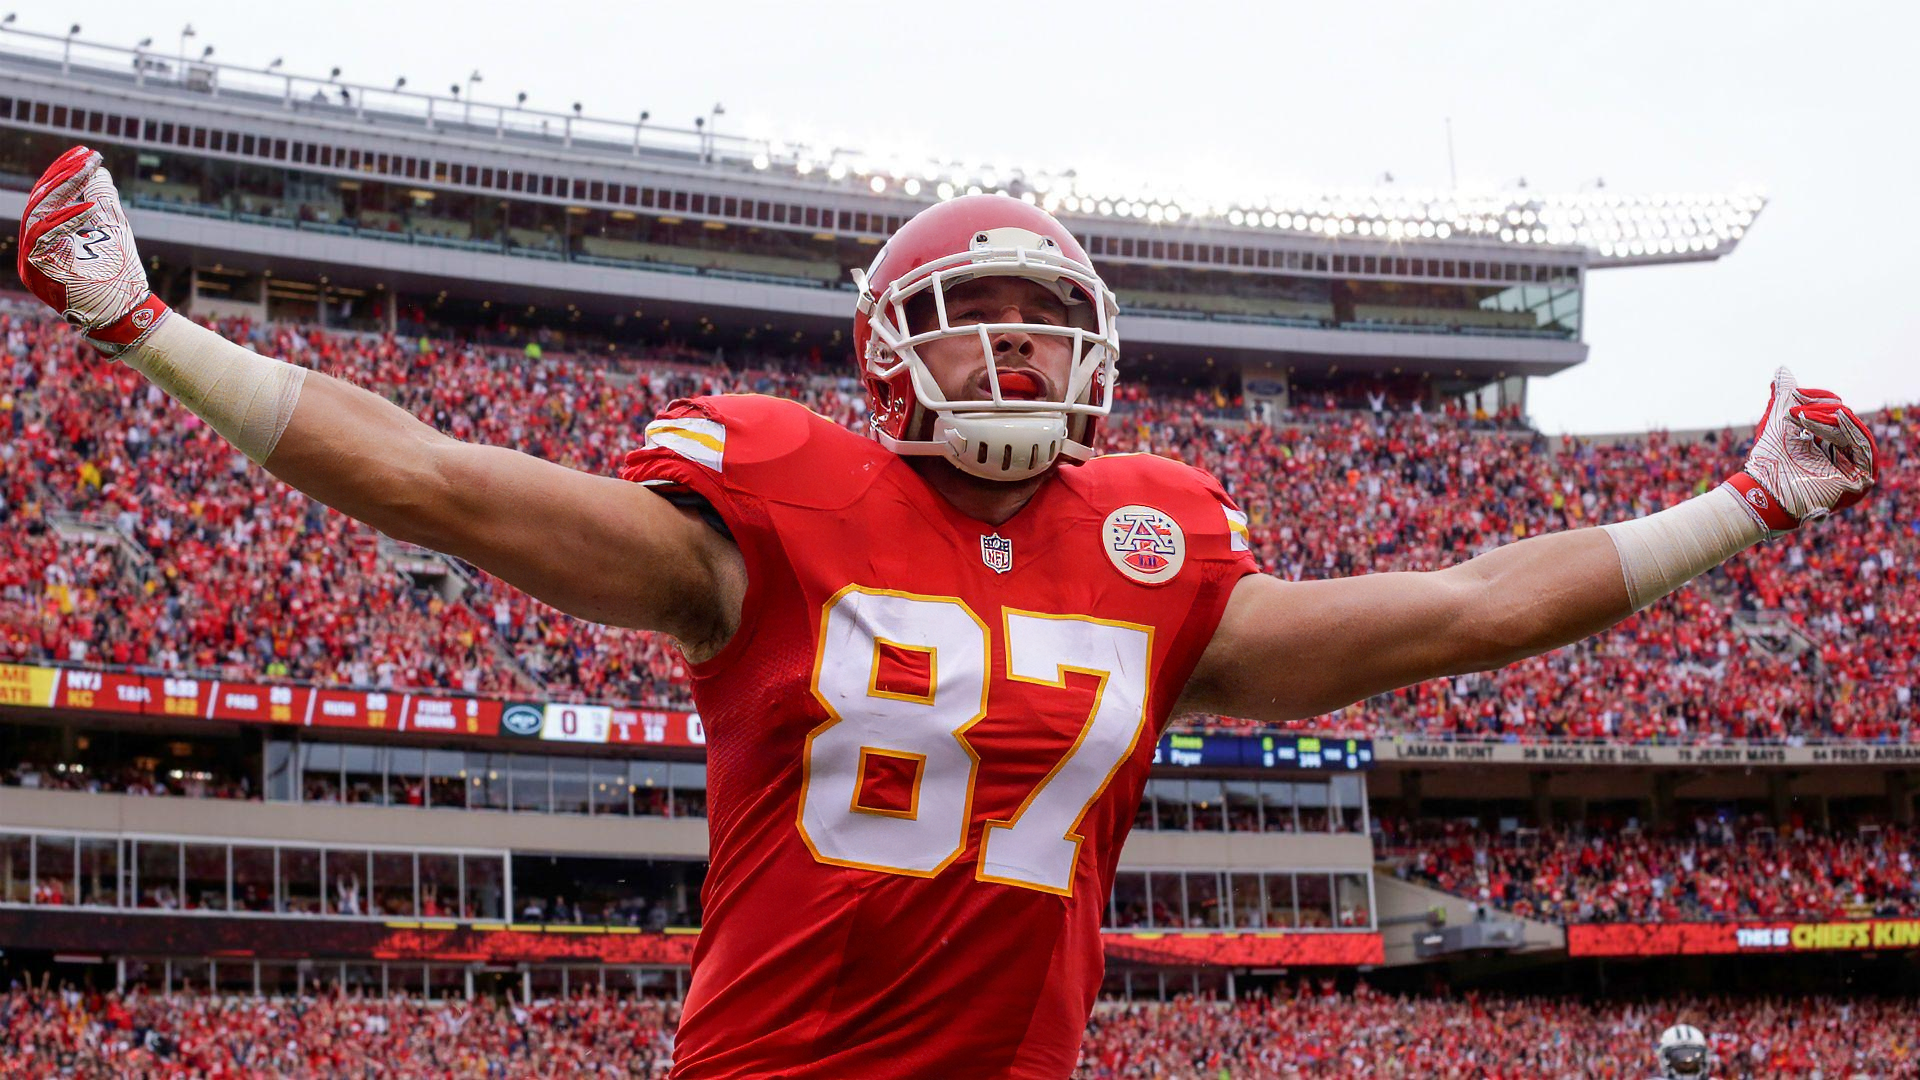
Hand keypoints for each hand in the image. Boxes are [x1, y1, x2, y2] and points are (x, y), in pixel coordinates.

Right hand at [17, 144, 170, 356]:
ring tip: (87, 171)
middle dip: (62, 176)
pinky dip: (65, 220)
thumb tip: (98, 169)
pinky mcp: (36, 273)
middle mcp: (33, 250)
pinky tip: (90, 207)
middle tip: (86, 157)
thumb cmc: (121, 277)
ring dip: (62, 190)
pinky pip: (42, 238)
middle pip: (38, 202)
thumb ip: (102, 201)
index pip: (48, 199)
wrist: (128, 315)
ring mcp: (31, 263)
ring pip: (36, 215)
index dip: (64, 174)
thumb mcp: (112, 231)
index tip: (85, 153)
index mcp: (46, 240)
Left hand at [1726, 366, 1876, 536]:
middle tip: (1795, 412)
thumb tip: (1782, 369)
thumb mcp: (1778, 418)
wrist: (1762, 488)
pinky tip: (1835, 417)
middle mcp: (1842, 456)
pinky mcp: (1859, 479)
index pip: (1836, 412)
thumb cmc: (1767, 458)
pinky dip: (1850, 429)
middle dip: (1820, 411)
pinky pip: (1863, 447)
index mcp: (1827, 443)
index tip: (1794, 396)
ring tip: (1804, 418)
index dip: (1818, 400)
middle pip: (1846, 421)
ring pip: (1853, 431)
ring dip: (1829, 419)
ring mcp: (1851, 468)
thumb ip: (1784, 393)